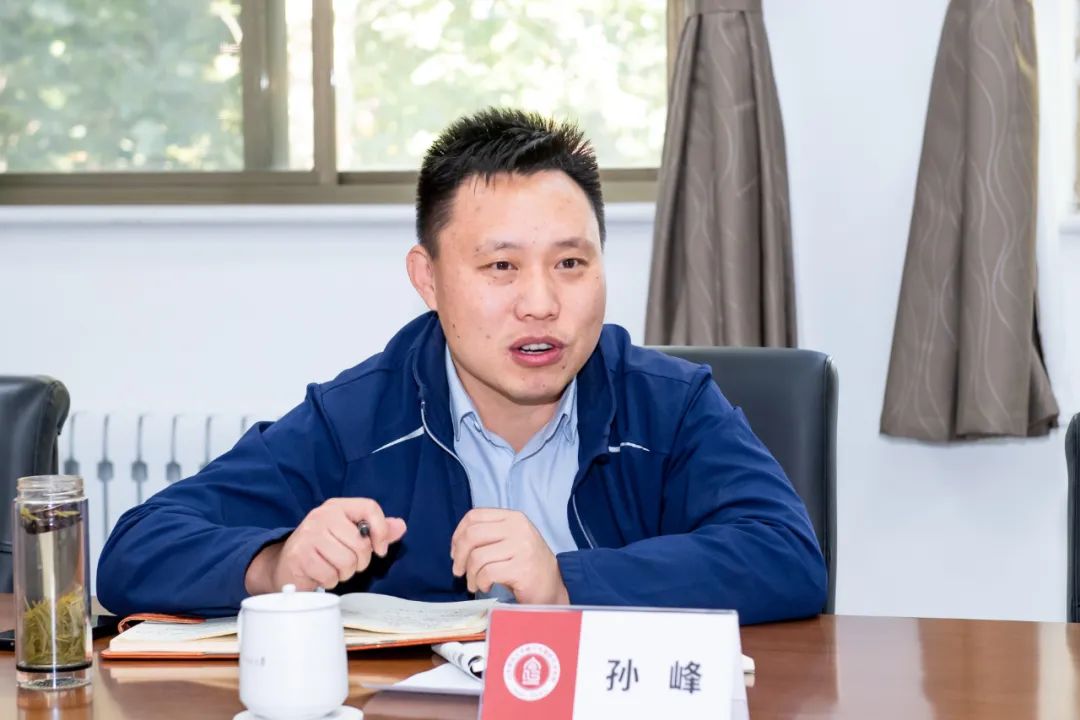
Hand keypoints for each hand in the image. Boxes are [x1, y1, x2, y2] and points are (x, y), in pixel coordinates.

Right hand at [245, 498, 406, 594]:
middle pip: (360, 544)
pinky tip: (321, 574)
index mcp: (337, 507)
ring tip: (333, 568)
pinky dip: (330, 580)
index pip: (370, 507)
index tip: (380, 549)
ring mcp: (309, 535)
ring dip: (344, 573)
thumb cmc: (323, 549)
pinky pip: (330, 575)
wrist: (285, 564)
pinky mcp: (300, 556)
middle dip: (359, 562)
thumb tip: (401, 526)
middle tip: (348, 563)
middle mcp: (322, 516)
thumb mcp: (350, 535)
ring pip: (347, 562)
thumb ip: (377, 531)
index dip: (381, 531)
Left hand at [450, 509, 569, 604]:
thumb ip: (489, 534)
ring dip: (471, 574)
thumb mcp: (510, 540)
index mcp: (513, 517)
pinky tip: (486, 587)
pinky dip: (481, 583)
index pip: (475, 515)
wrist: (552, 586)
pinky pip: (487, 573)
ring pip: (477, 557)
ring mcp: (522, 547)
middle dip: (459, 556)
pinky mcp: (522, 568)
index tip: (456, 552)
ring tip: (474, 583)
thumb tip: (457, 544)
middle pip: (472, 535)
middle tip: (459, 572)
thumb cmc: (526, 564)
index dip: (458, 534)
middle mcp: (518, 528)